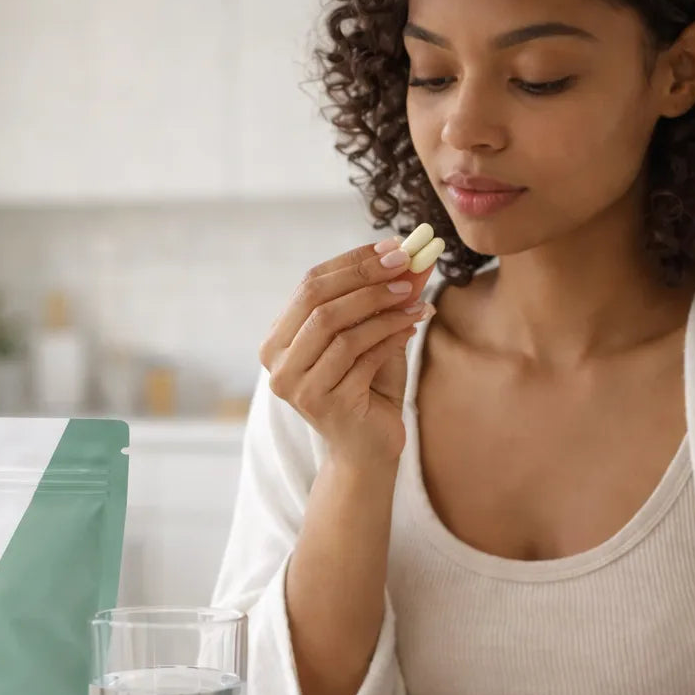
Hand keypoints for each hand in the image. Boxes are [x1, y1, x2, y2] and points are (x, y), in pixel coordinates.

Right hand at [259, 239, 435, 466]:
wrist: (368, 447)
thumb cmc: (368, 388)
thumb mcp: (372, 336)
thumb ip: (383, 299)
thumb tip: (413, 256)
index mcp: (279, 339)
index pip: (310, 285)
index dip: (352, 262)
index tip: (393, 246)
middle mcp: (277, 362)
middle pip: (319, 304)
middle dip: (367, 279)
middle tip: (407, 265)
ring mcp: (297, 386)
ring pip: (341, 330)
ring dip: (384, 309)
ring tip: (416, 300)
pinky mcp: (323, 405)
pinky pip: (361, 358)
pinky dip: (390, 337)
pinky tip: (412, 327)